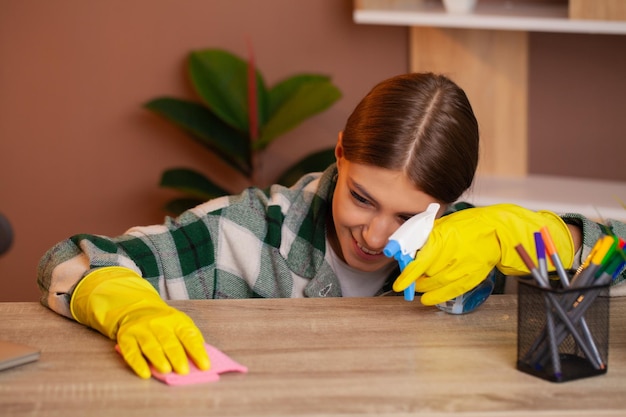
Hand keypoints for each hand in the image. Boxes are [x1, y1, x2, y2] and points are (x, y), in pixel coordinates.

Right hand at [71, 266, 209, 378]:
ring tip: (166, 370)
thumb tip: (201, 360)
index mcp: (176, 321)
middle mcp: (159, 323)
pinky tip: (145, 373)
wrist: (137, 309)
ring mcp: (141, 330)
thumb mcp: (181, 324)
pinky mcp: (126, 337)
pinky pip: (131, 352)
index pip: (189, 336)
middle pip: (169, 341)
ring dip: (159, 359)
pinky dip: (138, 364)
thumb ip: (191, 339)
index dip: (198, 351)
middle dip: (177, 356)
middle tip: (184, 371)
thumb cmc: (164, 323)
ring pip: (151, 346)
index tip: (205, 366)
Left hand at [393, 204, 573, 304]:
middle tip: (410, 278)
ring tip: (419, 285)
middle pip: (426, 275)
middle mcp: (451, 256)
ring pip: (436, 284)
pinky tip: (427, 299)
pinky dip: (437, 297)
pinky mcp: (471, 277)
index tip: (399, 284)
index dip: (407, 276)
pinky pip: (450, 292)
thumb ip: (427, 238)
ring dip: (423, 287)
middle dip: (415, 278)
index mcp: (442, 240)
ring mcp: (462, 269)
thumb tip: (410, 250)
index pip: (419, 263)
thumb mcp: (443, 225)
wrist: (497, 231)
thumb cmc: (470, 224)